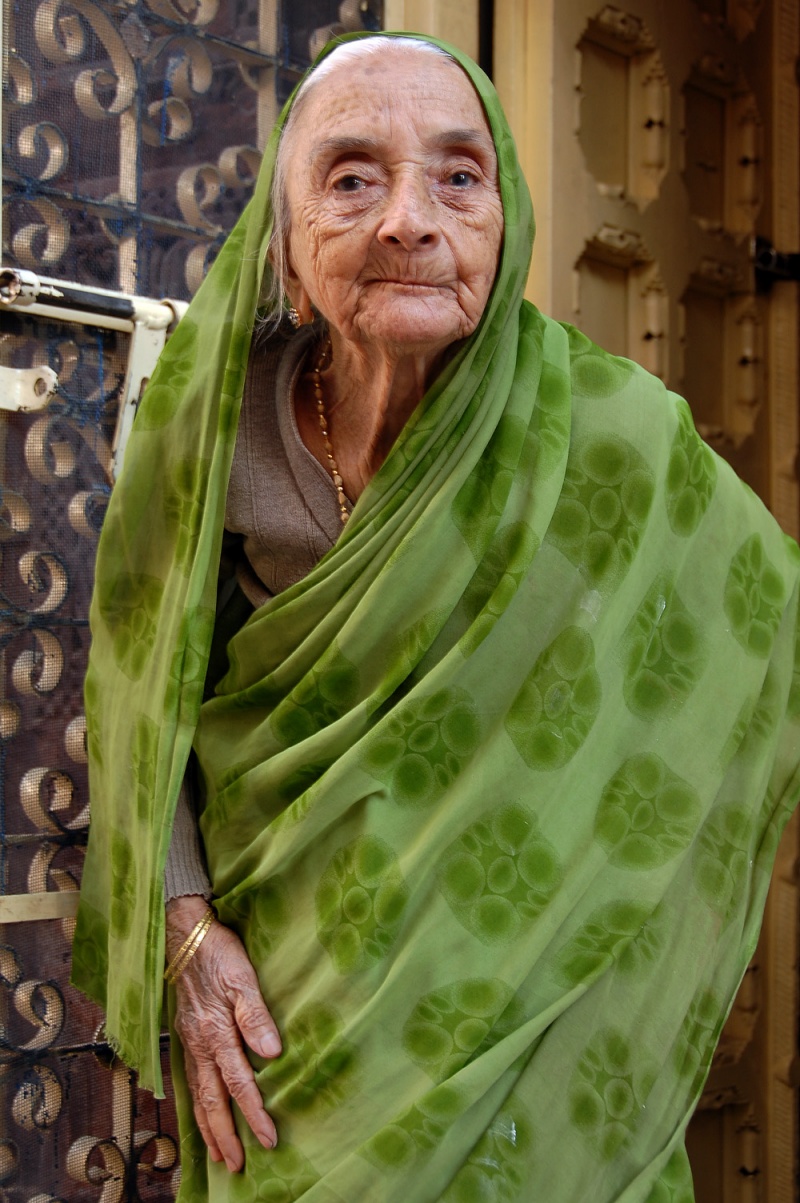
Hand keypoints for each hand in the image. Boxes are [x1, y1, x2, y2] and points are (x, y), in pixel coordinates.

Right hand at [165, 894, 281, 1171]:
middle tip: (237, 1165)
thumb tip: (272, 1053)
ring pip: (198, 1094)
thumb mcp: (243, 976)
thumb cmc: (218, 952)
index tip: (268, 1138)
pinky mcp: (186, 1035)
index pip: (238, 1082)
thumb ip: (256, 1015)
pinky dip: (195, 1104)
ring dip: (208, 1126)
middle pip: (212, 1100)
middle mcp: (200, 1044)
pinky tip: (200, 1114)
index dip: (254, 1112)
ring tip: (218, 1154)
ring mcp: (190, 1042)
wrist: (182, 934)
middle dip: (225, 1134)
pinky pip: (189, 1080)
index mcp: (216, 1032)